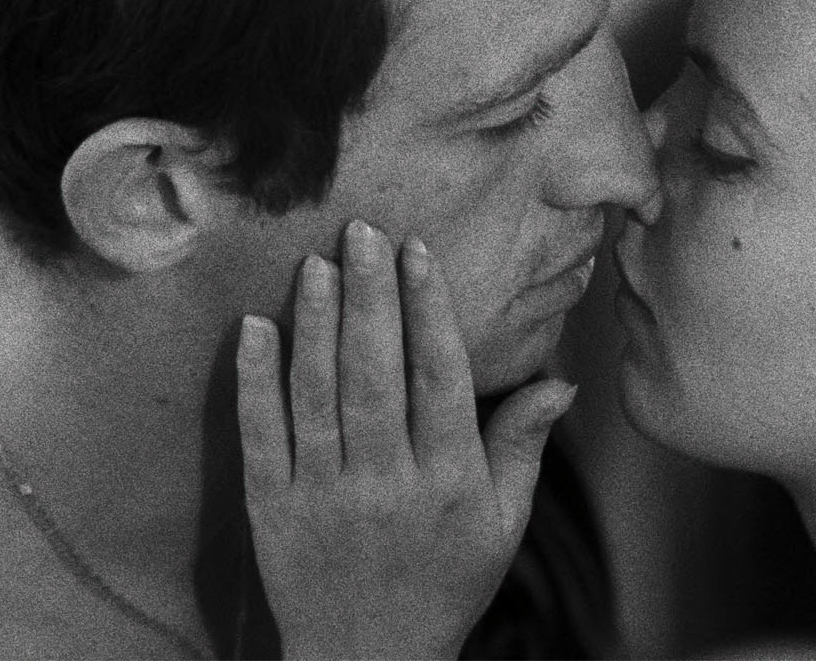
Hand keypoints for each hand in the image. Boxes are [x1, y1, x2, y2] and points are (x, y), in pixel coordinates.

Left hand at [236, 220, 575, 658]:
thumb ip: (523, 446)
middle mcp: (387, 482)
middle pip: (376, 373)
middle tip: (361, 231)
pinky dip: (255, 381)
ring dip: (315, 323)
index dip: (429, 309)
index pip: (440, 377)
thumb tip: (560, 380)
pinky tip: (255, 327)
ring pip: (318, 394)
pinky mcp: (272, 510)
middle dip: (368, 296)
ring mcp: (324, 495)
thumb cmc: (446, 583)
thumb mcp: (503, 524)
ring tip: (316, 262)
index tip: (417, 252)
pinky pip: (262, 436)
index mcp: (450, 480)